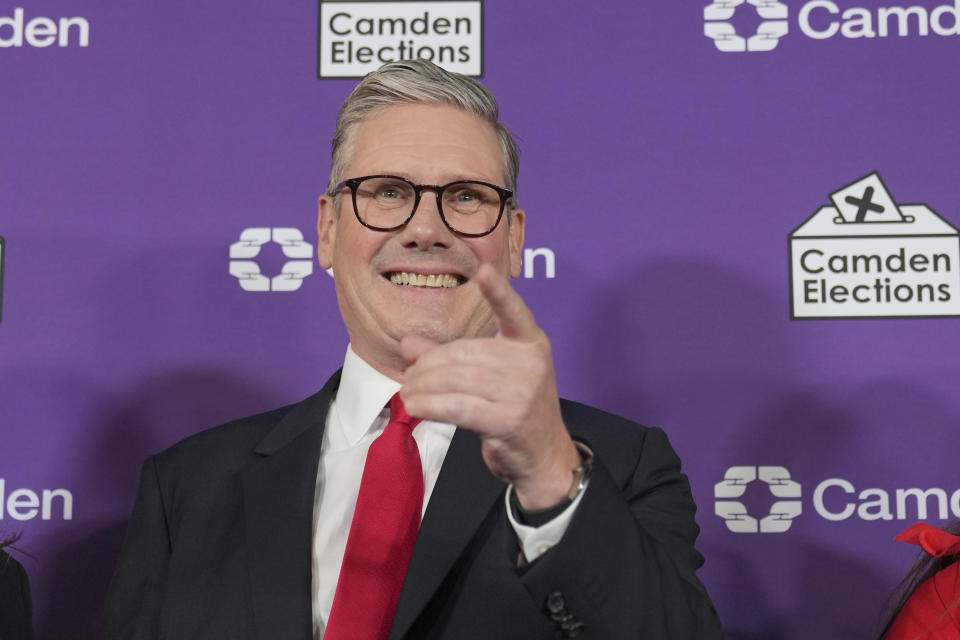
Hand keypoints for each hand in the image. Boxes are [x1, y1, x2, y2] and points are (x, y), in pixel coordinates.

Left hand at [399, 264, 580, 509]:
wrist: (543, 456)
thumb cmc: (513, 409)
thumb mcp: (490, 378)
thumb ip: (452, 357)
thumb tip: (408, 344)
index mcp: (530, 343)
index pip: (514, 311)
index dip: (498, 291)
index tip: (483, 270)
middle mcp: (531, 363)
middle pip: (465, 353)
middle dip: (429, 365)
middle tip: (409, 376)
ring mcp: (523, 392)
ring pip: (457, 380)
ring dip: (423, 387)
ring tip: (407, 392)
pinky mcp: (509, 420)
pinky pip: (459, 407)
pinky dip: (431, 406)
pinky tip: (414, 406)